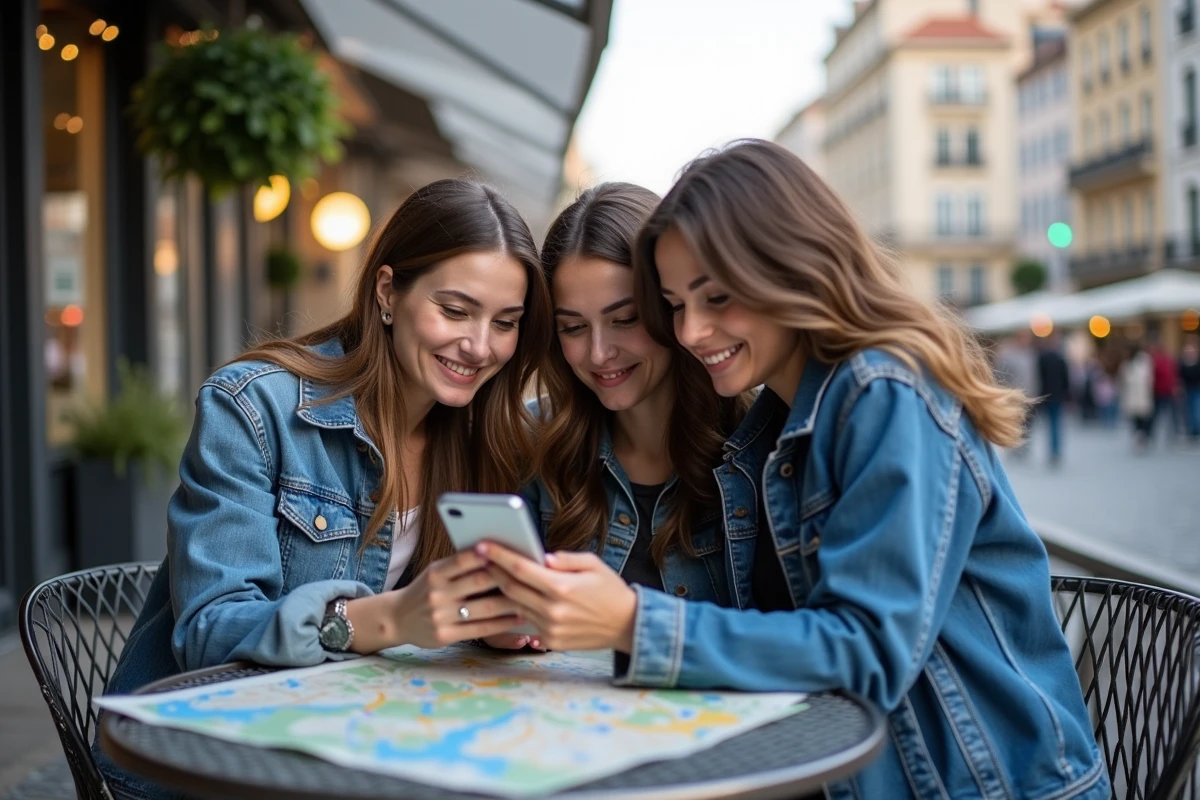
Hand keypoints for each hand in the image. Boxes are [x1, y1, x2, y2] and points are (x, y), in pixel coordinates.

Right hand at [392, 549, 523, 648]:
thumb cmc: (425, 590)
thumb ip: (459, 566)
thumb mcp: (435, 572)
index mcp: (436, 572)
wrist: (396, 618)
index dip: (489, 554)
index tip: (511, 550)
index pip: (465, 559)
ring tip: (532, 598)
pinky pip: (480, 628)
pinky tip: (518, 618)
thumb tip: (496, 555)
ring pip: (484, 608)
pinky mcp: (445, 635)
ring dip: (511, 603)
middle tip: (532, 575)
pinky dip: (503, 623)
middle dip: (507, 577)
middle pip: (479, 582)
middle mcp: (437, 593)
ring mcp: (441, 615)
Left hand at [480, 543, 636, 652]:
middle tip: (480, 559)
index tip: (483, 546)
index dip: (499, 556)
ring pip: (515, 607)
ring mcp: (550, 628)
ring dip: (501, 592)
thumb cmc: (611, 590)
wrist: (628, 625)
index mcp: (562, 587)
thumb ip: (564, 559)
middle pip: (510, 589)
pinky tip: (514, 598)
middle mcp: (552, 610)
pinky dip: (519, 609)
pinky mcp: (551, 642)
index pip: (520, 569)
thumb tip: (540, 557)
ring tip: (492, 577)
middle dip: (492, 572)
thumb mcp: (593, 564)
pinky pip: (527, 622)